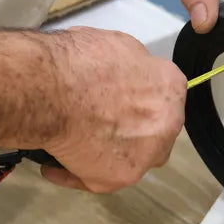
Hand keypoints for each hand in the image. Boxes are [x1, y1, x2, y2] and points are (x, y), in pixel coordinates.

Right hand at [41, 27, 186, 192]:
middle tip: (94, 122)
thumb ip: (129, 66)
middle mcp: (168, 123)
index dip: (137, 97)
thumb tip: (122, 76)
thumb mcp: (115, 44)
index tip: (114, 98)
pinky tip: (53, 167)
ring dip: (105, 154)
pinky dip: (73, 173)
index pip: (161, 96)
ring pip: (128, 159)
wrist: (53, 90)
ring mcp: (147, 154)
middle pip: (152, 131)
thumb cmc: (80, 61)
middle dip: (128, 129)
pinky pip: (94, 179)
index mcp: (170, 85)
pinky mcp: (120, 178)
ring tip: (69, 146)